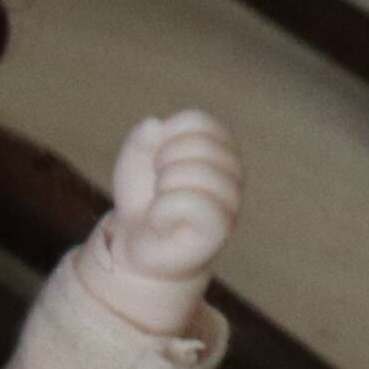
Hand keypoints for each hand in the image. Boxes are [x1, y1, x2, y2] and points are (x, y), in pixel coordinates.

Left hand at [80, 110, 244, 337]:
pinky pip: (188, 203)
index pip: (197, 120)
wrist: (139, 247)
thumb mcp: (135, 162)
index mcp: (219, 150)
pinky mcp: (220, 228)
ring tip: (164, 206)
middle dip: (162, 164)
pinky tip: (163, 222)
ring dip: (162, 190)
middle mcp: (233, 173)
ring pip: (190, 172)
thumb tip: (155, 124)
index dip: (165, 137)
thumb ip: (142, 139)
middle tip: (160, 188)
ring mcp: (231, 201)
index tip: (158, 162)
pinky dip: (162, 211)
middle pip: (194, 144)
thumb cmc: (145, 200)